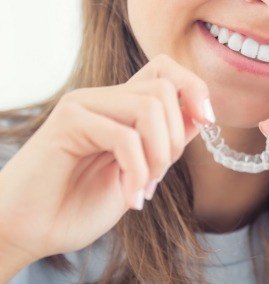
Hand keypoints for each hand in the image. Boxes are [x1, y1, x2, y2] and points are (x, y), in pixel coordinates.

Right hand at [0, 54, 213, 264]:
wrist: (27, 232)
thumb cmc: (80, 203)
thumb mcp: (140, 171)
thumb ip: (166, 141)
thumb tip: (201, 114)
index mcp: (120, 105)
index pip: (165, 69)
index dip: (194, 87)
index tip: (208, 119)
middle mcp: (103, 97)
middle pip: (164, 87)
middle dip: (176, 137)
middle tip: (158, 176)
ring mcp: (84, 104)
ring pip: (150, 106)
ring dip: (159, 155)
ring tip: (143, 188)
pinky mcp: (68, 122)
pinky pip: (124, 136)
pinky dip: (137, 171)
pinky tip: (130, 198)